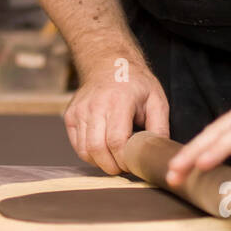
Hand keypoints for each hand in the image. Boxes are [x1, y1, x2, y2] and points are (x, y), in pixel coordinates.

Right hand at [64, 56, 169, 173]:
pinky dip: (90, 155)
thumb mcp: (156, 100)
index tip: (133, 164)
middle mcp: (95, 105)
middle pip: (97, 148)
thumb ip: (160, 127)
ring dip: (101, 163)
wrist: (108, 63)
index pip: (116, 140)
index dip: (124, 159)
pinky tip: (103, 150)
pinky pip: (77, 146)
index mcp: (119, 101)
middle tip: (124, 168)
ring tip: (114, 160)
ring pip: (85, 150)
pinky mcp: (70, 116)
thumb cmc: (135, 83)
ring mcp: (80, 111)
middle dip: (111, 166)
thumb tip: (158, 152)